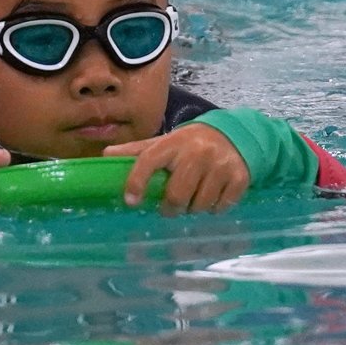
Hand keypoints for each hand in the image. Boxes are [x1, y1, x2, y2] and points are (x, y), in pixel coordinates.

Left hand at [104, 122, 249, 214]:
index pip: (148, 160)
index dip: (136, 182)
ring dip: (192, 209)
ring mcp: (220, 165)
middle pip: (177, 194)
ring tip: (191, 200)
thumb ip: (136, 151)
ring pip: (199, 205)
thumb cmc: (190, 143)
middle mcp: (197, 152)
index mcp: (172, 142)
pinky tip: (211, 198)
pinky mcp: (240, 177)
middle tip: (168, 208)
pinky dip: (213, 209)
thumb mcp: (163, 142)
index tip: (131, 201)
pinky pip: (221, 207)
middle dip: (169, 208)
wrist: (235, 135)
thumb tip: (105, 156)